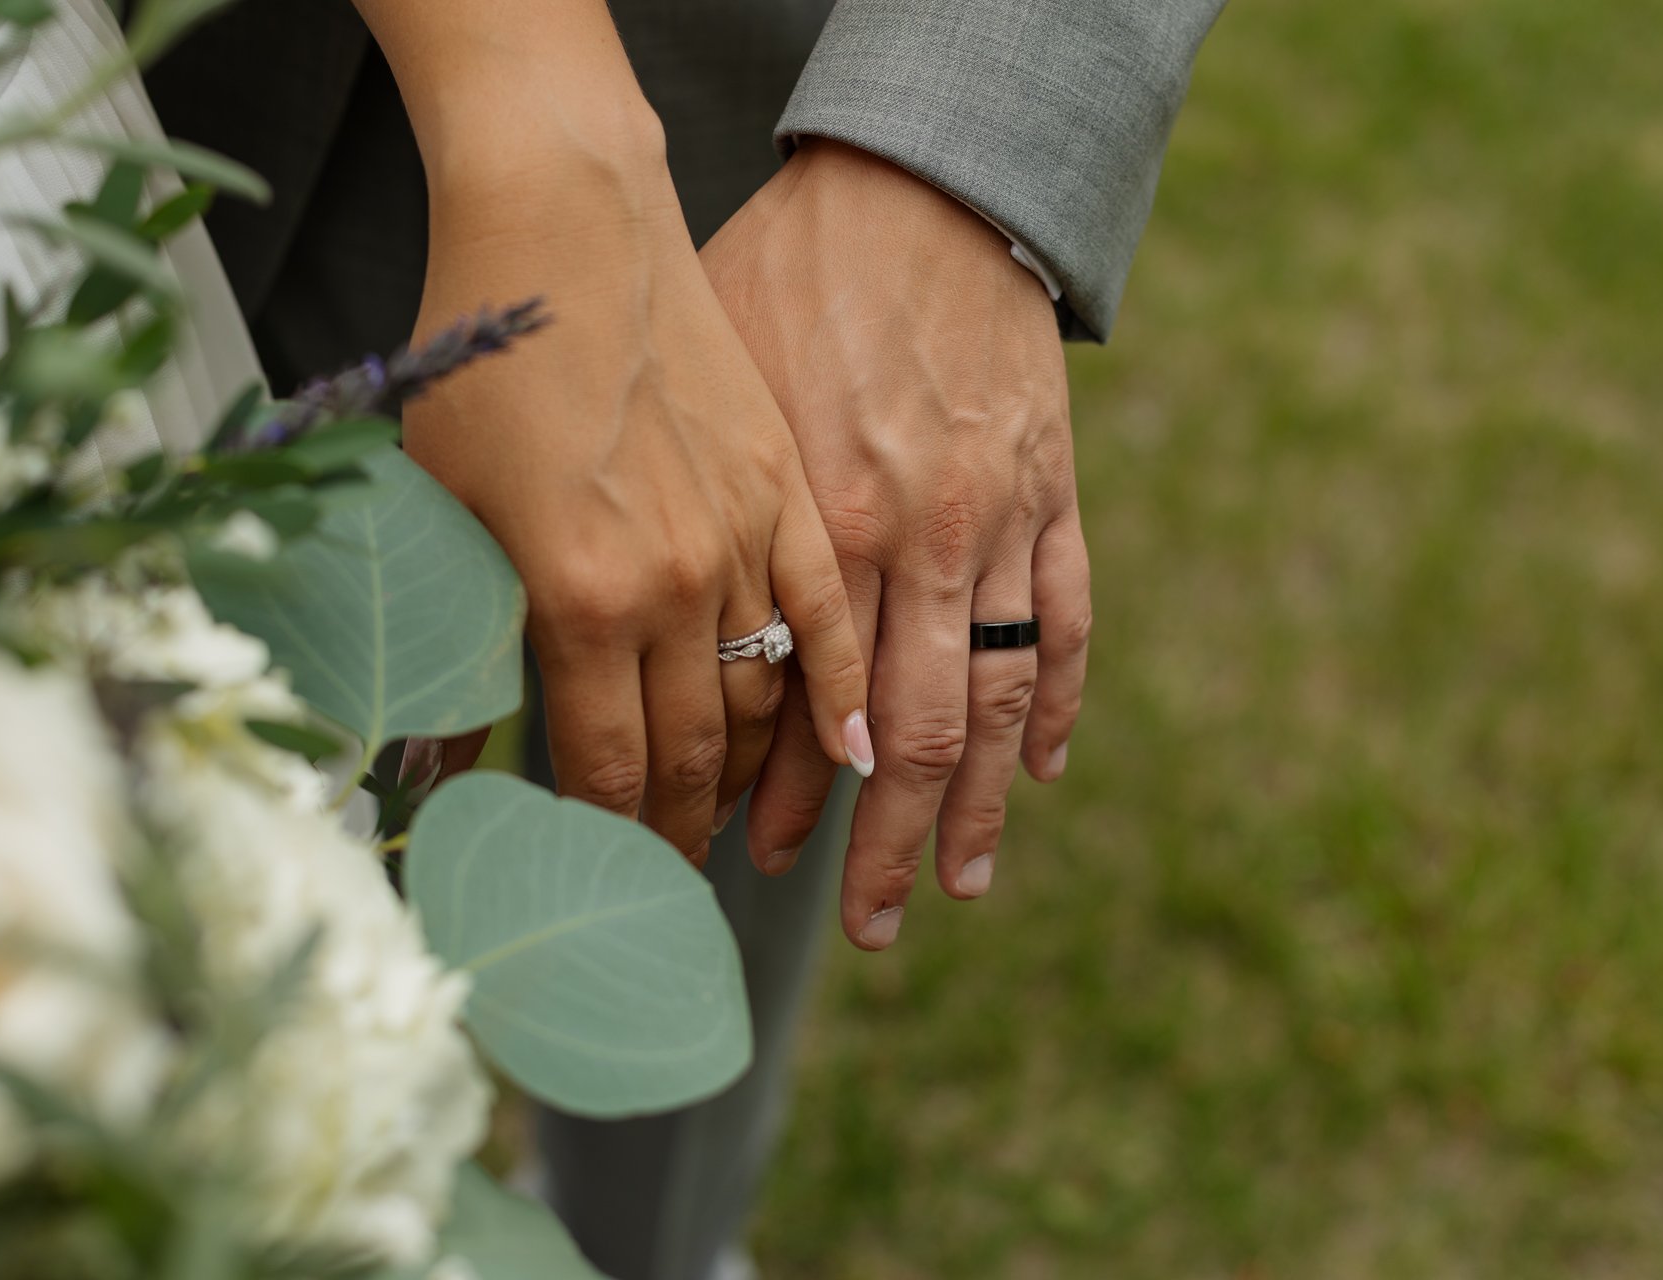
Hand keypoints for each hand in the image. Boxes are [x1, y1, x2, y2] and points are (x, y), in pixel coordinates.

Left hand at [374, 18, 870, 859]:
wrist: (569, 223)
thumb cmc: (484, 363)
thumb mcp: (439, 510)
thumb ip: (460, 645)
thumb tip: (441, 766)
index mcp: (575, 598)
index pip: (607, 770)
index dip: (610, 843)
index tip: (608, 883)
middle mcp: (673, 585)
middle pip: (695, 754)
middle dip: (680, 833)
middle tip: (669, 880)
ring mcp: (747, 538)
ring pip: (770, 701)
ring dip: (756, 780)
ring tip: (735, 824)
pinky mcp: (792, 494)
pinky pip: (834, 621)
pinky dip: (848, 694)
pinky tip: (855, 750)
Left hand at [702, 140, 1089, 947]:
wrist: (917, 185)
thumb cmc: (778, 276)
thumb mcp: (696, 392)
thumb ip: (680, 515)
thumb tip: (598, 616)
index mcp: (810, 526)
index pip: (794, 712)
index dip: (773, 802)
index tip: (744, 862)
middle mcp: (910, 545)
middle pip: (900, 738)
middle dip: (878, 845)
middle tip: (864, 925)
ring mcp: (992, 524)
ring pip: (993, 701)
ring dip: (973, 807)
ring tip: (954, 887)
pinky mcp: (1049, 493)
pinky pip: (1064, 623)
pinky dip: (1058, 703)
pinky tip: (1042, 771)